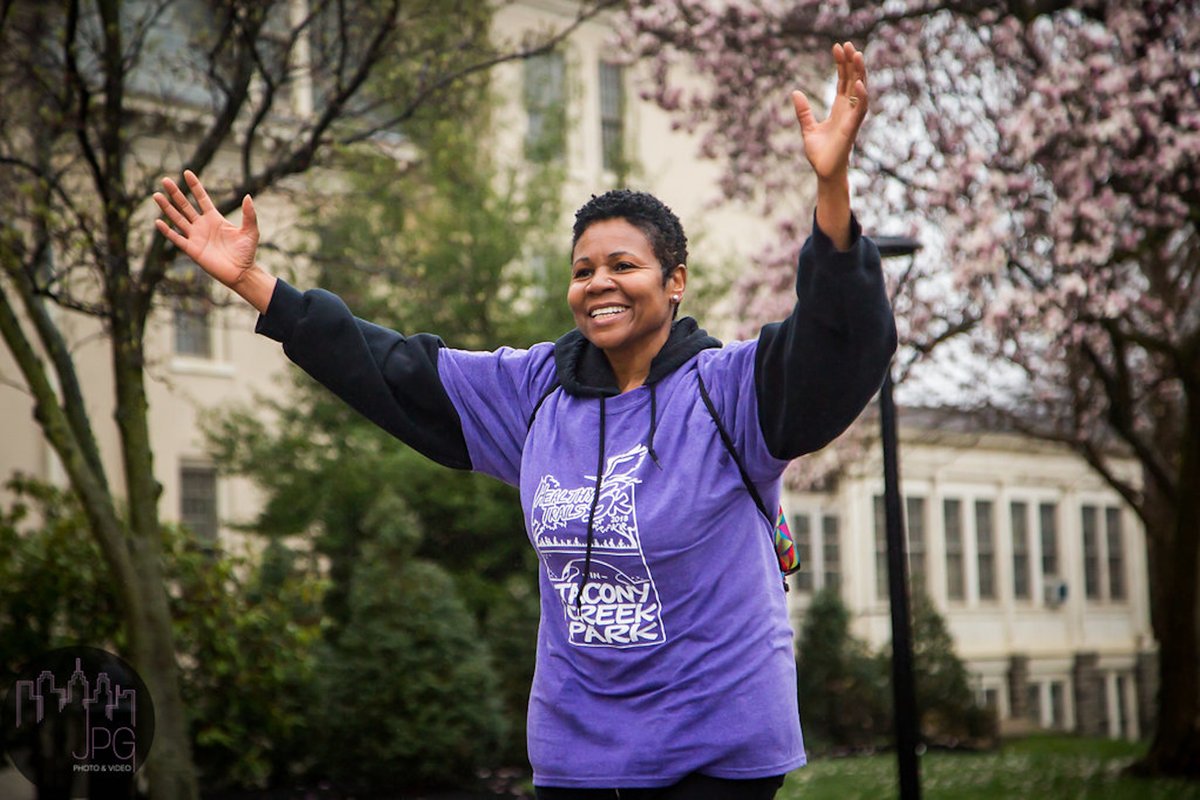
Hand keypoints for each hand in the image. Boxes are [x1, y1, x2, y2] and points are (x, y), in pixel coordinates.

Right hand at [154, 171, 259, 288]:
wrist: (242, 273)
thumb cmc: (247, 252)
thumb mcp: (251, 231)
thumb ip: (249, 214)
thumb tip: (248, 196)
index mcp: (215, 218)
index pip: (202, 199)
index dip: (195, 186)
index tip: (187, 172)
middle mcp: (202, 225)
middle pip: (185, 206)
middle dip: (175, 193)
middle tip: (165, 180)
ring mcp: (196, 237)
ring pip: (178, 219)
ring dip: (167, 208)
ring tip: (157, 195)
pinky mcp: (192, 250)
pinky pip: (177, 238)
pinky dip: (167, 231)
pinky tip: (158, 221)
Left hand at [791, 42, 868, 181]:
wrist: (823, 172)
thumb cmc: (820, 153)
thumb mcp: (808, 128)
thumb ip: (804, 111)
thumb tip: (795, 92)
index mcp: (839, 108)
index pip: (843, 81)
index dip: (841, 64)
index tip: (837, 47)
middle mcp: (848, 110)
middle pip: (853, 80)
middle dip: (851, 62)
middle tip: (846, 44)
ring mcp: (852, 118)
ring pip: (860, 91)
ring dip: (859, 73)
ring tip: (856, 55)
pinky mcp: (852, 129)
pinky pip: (860, 110)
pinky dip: (860, 96)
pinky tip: (858, 83)